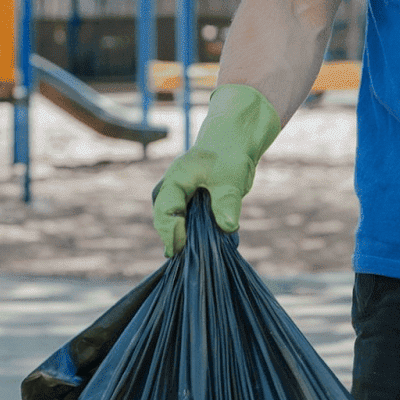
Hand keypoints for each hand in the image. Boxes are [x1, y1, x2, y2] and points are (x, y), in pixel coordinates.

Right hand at [152, 84, 281, 256]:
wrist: (234, 141)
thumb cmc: (229, 153)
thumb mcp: (231, 176)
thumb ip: (227, 201)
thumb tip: (227, 227)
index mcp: (174, 181)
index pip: (165, 212)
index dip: (173, 233)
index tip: (183, 248)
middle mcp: (171, 192)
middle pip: (167, 223)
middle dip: (181, 241)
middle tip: (195, 258)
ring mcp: (179, 199)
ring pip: (178, 227)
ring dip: (192, 240)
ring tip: (206, 253)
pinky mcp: (190, 206)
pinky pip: (190, 225)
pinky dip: (201, 235)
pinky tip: (217, 243)